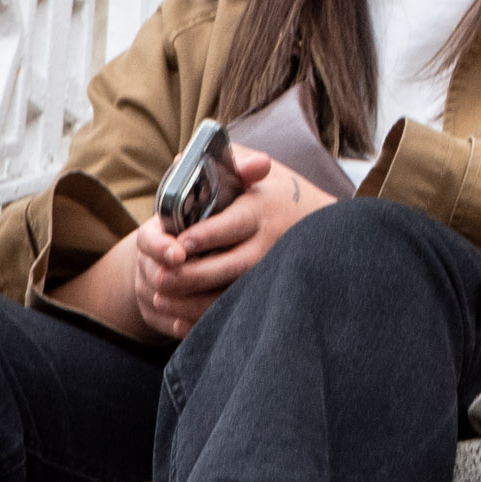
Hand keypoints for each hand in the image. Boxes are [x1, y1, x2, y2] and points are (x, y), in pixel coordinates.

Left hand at [133, 146, 336, 338]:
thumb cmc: (279, 191)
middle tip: (159, 277)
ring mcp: (270, 270)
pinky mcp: (267, 290)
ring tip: (160, 297)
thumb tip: (181, 161)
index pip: (233, 225)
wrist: (321, 222)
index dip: (205, 236)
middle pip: (232, 265)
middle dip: (194, 275)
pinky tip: (180, 320)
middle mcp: (269, 243)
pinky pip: (238, 310)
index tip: (180, 243)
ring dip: (195, 301)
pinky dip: (208, 319)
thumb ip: (223, 163)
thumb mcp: (258, 170)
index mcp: (261, 210)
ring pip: (233, 293)